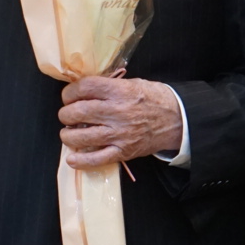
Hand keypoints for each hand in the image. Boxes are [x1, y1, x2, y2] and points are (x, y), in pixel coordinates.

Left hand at [57, 76, 182, 167]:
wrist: (178, 119)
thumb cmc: (154, 98)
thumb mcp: (133, 83)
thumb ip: (109, 86)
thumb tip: (83, 90)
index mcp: (120, 91)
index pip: (85, 88)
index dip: (70, 92)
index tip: (68, 96)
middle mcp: (118, 112)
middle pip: (78, 112)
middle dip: (66, 114)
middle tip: (67, 115)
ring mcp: (120, 134)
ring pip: (82, 137)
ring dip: (68, 136)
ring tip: (69, 133)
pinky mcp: (124, 152)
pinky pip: (97, 159)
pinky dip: (81, 161)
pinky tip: (72, 158)